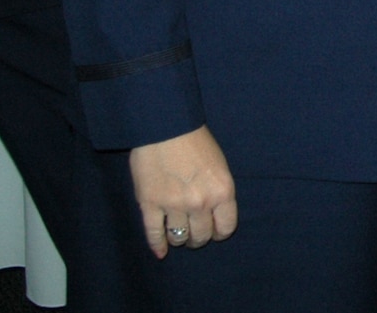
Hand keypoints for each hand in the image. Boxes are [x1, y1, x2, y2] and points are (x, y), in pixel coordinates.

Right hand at [128, 125, 237, 257]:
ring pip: (179, 238)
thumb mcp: (219, 165)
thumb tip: (214, 214)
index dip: (219, 232)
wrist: (166, 126)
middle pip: (202, 236)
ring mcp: (174, 205)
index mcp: (222, 191)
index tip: (213, 230)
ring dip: (179, 239)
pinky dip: (157, 245)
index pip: (226, 228)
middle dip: (199, 237)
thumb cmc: (195, 141)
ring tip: (178, 233)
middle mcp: (200, 202)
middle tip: (194, 232)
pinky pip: (154, 233)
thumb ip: (218, 191)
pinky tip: (160, 251)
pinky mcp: (150, 204)